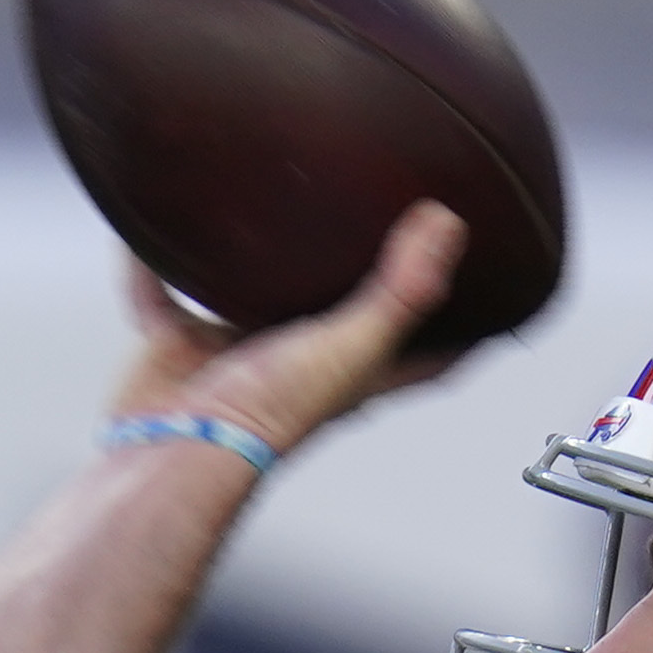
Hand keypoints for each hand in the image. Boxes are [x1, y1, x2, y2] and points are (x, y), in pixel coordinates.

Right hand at [108, 203, 469, 459]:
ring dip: (262, 264)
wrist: (175, 449)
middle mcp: (303, 362)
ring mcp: (242, 354)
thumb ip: (400, 290)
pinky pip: (165, 296)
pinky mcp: (182, 346)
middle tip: (388, 221)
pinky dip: (152, 267)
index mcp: (357, 371)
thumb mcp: (350, 346)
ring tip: (272, 204)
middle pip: (350, 317)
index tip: (502, 292)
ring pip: (257, 298)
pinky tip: (150, 224)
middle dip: (369, 277)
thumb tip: (447, 224)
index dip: (469, 328)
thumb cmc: (268, 415)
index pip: (433, 353)